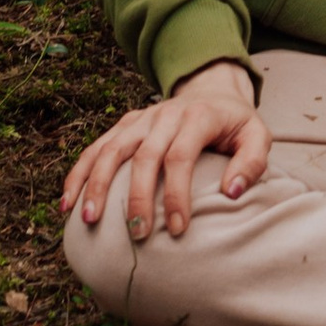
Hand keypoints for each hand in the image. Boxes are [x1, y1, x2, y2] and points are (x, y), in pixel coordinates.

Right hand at [60, 60, 269, 243]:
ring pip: (112, 149)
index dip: (176, 193)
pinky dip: (79, 173)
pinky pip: (96, 148)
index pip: (181, 156)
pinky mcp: (125, 124)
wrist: (212, 90)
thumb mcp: (257, 135)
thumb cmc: (234, 124)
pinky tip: (67, 202)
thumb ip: (252, 162)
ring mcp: (141, 118)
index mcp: (198, 117)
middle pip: (144, 156)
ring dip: (97, 184)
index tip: (176, 228)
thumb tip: (232, 192)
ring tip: (89, 220)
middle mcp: (165, 115)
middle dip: (137, 197)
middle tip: (137, 235)